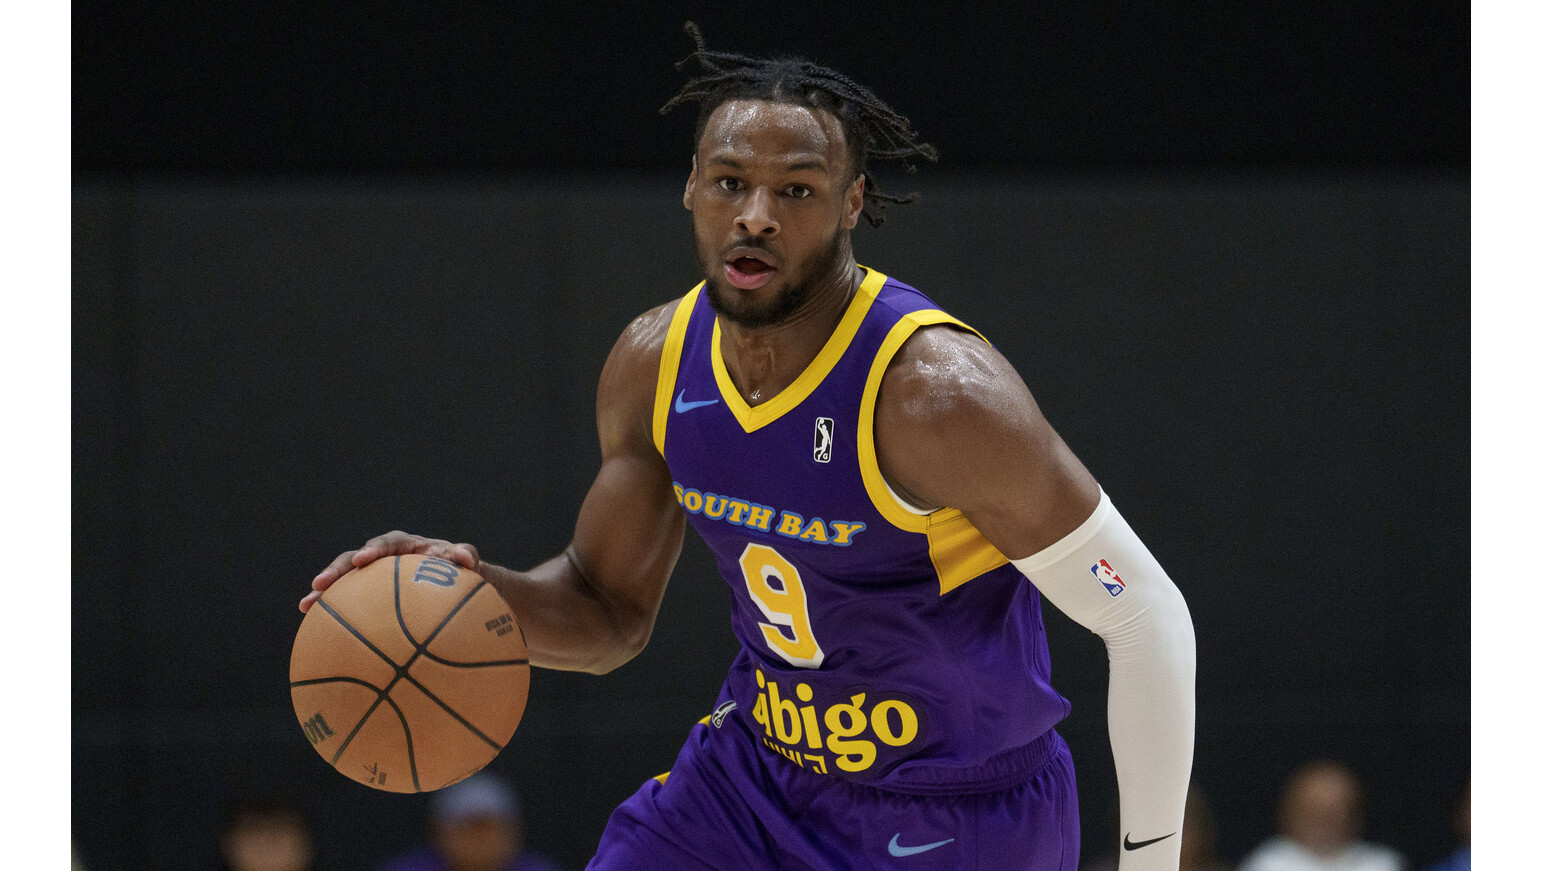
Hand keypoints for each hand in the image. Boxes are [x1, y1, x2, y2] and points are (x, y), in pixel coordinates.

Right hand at [299, 531, 480, 612]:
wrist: (459, 584)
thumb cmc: (464, 571)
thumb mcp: (469, 563)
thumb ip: (466, 556)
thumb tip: (466, 557)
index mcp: (408, 546)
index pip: (388, 543)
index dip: (374, 549)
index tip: (363, 560)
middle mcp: (387, 558)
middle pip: (356, 559)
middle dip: (337, 570)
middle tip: (319, 583)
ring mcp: (376, 577)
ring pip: (346, 581)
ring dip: (325, 591)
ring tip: (305, 605)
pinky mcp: (372, 595)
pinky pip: (351, 602)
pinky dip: (335, 612)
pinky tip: (318, 630)